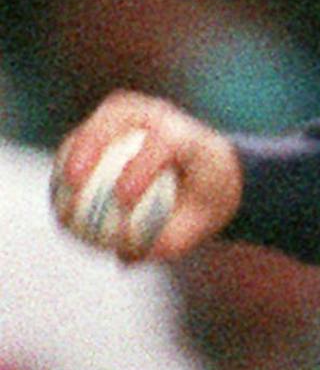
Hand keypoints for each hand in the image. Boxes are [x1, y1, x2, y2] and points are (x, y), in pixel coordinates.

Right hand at [52, 92, 242, 262]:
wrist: (214, 168)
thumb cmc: (207, 199)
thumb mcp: (200, 224)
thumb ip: (168, 241)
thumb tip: (124, 257)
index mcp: (189, 135)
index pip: (165, 142)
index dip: (141, 167)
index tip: (123, 199)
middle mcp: (161, 115)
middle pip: (119, 117)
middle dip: (91, 146)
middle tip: (74, 183)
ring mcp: (135, 112)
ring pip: (95, 124)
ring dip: (71, 153)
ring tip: (56, 191)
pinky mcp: (113, 119)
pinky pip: (85, 138)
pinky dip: (69, 162)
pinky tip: (55, 195)